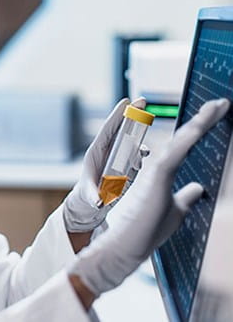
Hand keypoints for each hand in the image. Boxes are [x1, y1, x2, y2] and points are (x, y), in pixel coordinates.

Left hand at [63, 97, 147, 232]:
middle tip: (143, 100)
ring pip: (130, 140)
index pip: (107, 130)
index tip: (126, 101)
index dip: (116, 115)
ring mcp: (117, 156)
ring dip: (139, 136)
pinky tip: (145, 155)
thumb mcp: (89, 196)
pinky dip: (141, 152)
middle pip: (120, 128)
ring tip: (143, 146)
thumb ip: (94, 197)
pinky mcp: (126, 164)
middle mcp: (107, 150)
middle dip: (131, 114)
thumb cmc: (87, 197)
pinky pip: (136, 154)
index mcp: (96, 152)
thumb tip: (99, 202)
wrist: (92, 204)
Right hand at [68, 98, 229, 297]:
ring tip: (219, 106)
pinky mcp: (157, 176)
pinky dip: (189, 137)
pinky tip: (202, 124)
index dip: (201, 130)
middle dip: (205, 120)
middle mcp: (159, 167)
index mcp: (163, 173)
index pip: (185, 147)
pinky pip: (176, 152)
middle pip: (185, 138)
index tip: (217, 114)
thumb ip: (185, 197)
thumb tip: (198, 188)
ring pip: (182, 140)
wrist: (125, 245)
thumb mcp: (175, 211)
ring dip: (202, 122)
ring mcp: (156, 170)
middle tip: (222, 103)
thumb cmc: (145, 231)